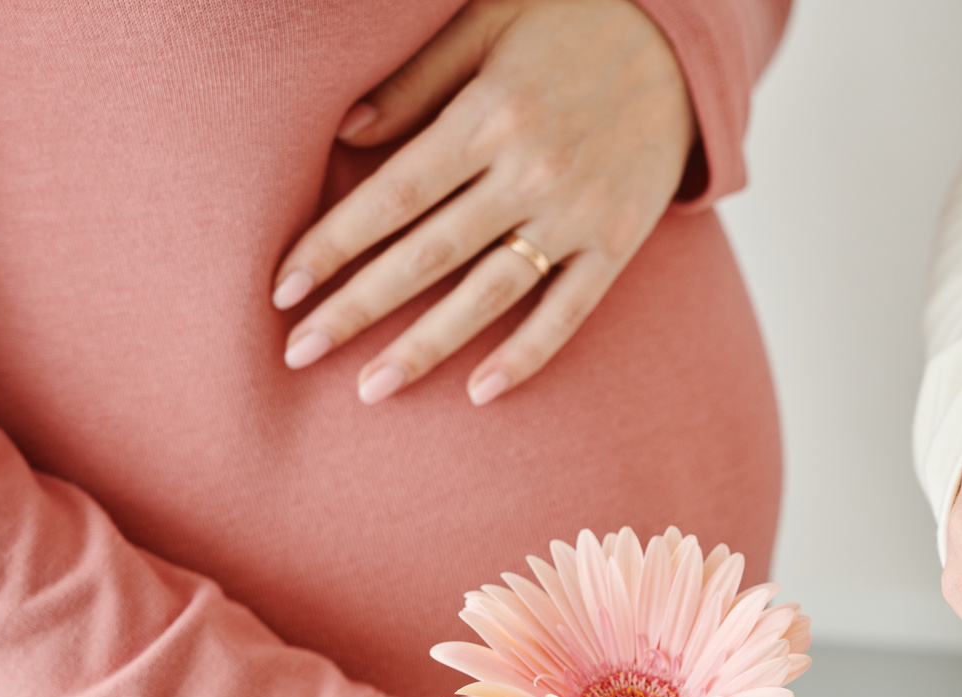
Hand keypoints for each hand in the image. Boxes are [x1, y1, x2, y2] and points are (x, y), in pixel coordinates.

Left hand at [273, 0, 694, 405]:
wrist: (679, 42)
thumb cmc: (570, 22)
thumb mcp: (488, 21)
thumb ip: (416, 80)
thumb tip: (344, 135)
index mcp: (490, 116)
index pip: (393, 195)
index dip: (333, 244)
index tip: (282, 287)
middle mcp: (531, 172)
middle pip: (427, 255)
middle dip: (357, 308)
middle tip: (297, 352)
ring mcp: (578, 214)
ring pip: (489, 294)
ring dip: (425, 347)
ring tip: (370, 390)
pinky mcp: (618, 242)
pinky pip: (568, 310)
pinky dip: (528, 354)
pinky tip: (481, 393)